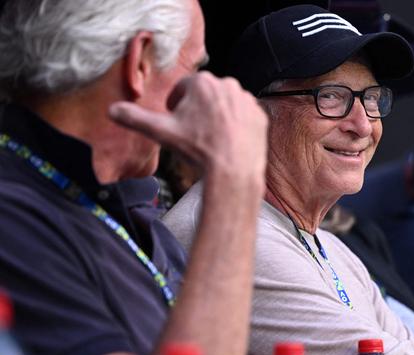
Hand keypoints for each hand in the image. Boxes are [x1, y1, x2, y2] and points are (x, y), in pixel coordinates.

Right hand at [108, 72, 267, 180]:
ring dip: (217, 117)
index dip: (176, 107)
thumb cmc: (198, 149)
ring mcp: (245, 99)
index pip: (183, 89)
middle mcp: (227, 84)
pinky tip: (228, 142)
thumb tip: (111, 110)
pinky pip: (243, 116)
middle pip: (204, 96)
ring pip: (224, 105)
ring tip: (211, 140)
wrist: (233, 169)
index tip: (177, 122)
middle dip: (197, 111)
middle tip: (193, 134)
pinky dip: (236, 126)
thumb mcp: (161, 132)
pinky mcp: (259, 114)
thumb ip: (135, 119)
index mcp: (201, 82)